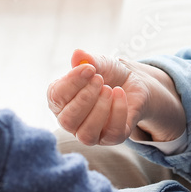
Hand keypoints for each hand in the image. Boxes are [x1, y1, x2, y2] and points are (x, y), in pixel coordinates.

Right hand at [46, 49, 185, 146]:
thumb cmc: (109, 74)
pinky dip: (117, 112)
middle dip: (84, 98)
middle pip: (67, 121)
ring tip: (109, 89)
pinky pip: (111, 134)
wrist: (134, 83)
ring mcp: (90, 132)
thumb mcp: (101, 63)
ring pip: (86, 134)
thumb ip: (89, 60)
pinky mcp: (111, 138)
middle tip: (99, 79)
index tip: (89, 68)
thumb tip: (78, 54)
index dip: (71, 82)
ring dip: (99, 109)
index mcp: (61, 101)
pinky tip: (120, 94)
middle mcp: (71, 120)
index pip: (56, 98)